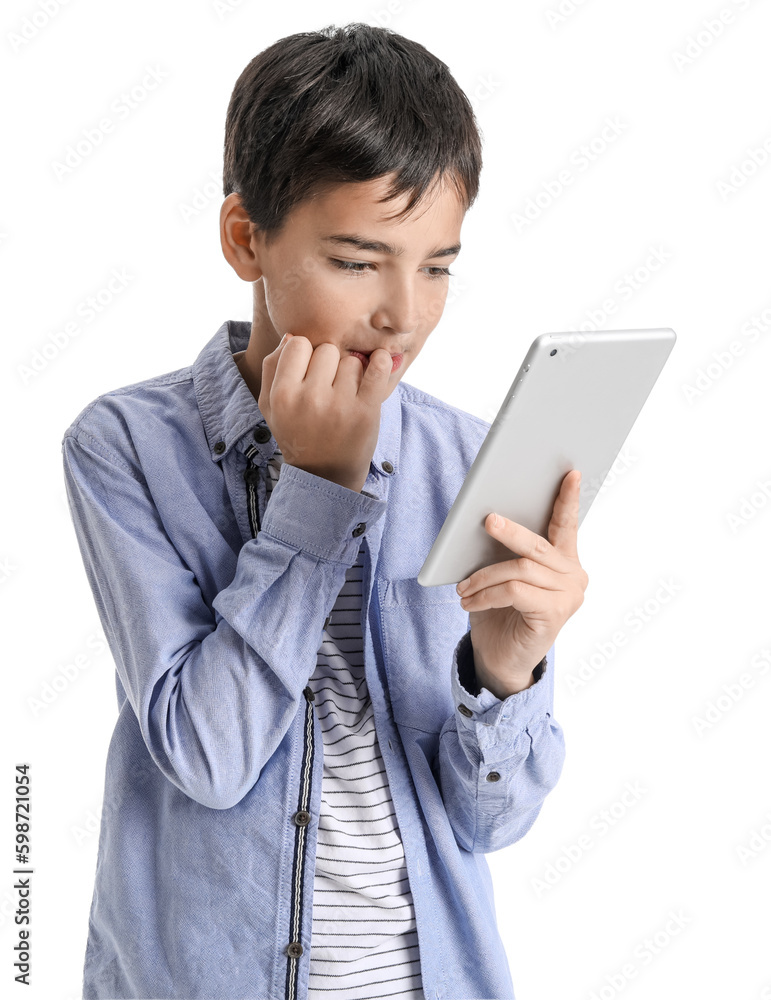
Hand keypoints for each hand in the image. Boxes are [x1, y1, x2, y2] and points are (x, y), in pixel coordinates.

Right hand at [258, 334, 392, 492]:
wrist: (325, 474)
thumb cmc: (296, 434)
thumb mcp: (270, 406)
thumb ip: (272, 368)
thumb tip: (291, 335)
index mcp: (282, 394)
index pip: (298, 343)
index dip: (306, 355)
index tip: (311, 372)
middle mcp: (310, 398)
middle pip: (326, 349)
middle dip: (330, 364)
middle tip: (329, 387)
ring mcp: (339, 405)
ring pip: (352, 361)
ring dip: (352, 374)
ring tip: (345, 395)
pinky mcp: (366, 411)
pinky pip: (378, 369)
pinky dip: (382, 362)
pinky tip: (379, 364)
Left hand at [456, 469, 588, 696]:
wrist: (502, 659)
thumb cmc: (502, 613)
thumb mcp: (505, 577)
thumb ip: (510, 553)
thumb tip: (492, 520)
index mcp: (565, 562)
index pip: (566, 526)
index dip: (568, 500)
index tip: (571, 473)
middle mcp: (574, 576)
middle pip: (538, 546)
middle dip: (510, 531)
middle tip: (488, 520)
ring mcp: (568, 597)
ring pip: (520, 569)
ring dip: (483, 576)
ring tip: (462, 587)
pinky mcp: (554, 615)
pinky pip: (513, 591)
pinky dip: (486, 594)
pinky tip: (469, 602)